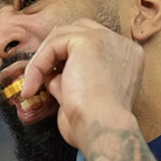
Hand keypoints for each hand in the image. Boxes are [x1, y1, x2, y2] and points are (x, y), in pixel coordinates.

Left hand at [18, 18, 143, 149]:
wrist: (101, 127)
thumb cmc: (95, 123)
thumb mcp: (83, 96)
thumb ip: (70, 79)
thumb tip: (50, 74)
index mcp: (127, 60)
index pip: (92, 47)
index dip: (68, 60)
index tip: (51, 81)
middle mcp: (122, 45)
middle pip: (79, 32)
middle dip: (55, 51)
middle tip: (38, 78)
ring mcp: (108, 39)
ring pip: (63, 36)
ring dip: (43, 60)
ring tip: (33, 86)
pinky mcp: (89, 40)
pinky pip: (54, 44)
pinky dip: (38, 64)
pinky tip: (33, 84)